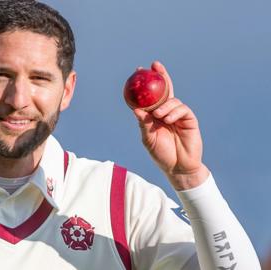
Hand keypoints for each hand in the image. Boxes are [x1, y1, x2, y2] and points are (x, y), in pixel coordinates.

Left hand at [133, 61, 209, 189]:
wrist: (178, 167)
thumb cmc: (162, 154)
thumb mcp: (148, 139)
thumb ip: (143, 124)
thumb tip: (135, 109)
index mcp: (154, 115)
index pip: (150, 96)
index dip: (146, 83)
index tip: (138, 70)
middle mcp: (167, 112)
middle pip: (165, 90)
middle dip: (161, 76)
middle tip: (155, 65)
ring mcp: (179, 115)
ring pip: (173, 100)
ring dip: (165, 106)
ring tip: (158, 116)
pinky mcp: (190, 120)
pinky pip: (183, 110)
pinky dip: (174, 113)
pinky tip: (168, 120)